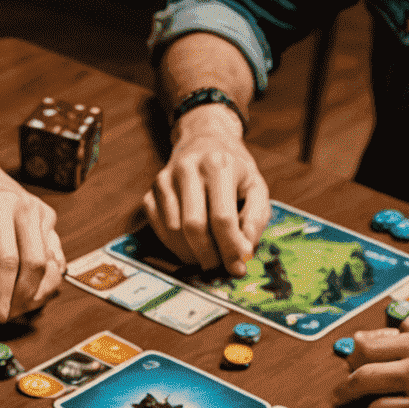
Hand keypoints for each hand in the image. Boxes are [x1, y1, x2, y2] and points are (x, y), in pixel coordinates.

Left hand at [0, 157, 64, 322]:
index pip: (8, 260)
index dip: (3, 294)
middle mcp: (27, 209)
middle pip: (35, 266)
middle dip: (20, 299)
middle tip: (1, 315)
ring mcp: (42, 215)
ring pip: (50, 266)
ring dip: (34, 295)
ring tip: (11, 306)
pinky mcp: (49, 223)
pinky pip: (55, 260)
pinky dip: (43, 282)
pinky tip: (24, 292)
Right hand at [145, 105, 270, 275]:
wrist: (203, 140)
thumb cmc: (233, 169)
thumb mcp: (256, 185)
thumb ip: (256, 217)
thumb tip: (244, 252)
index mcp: (218, 164)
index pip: (222, 217)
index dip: (230, 248)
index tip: (238, 268)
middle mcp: (188, 169)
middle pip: (194, 227)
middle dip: (209, 255)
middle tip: (219, 267)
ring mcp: (165, 180)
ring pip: (174, 232)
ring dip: (191, 254)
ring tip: (207, 257)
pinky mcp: (151, 192)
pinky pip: (160, 230)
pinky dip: (175, 247)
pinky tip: (190, 246)